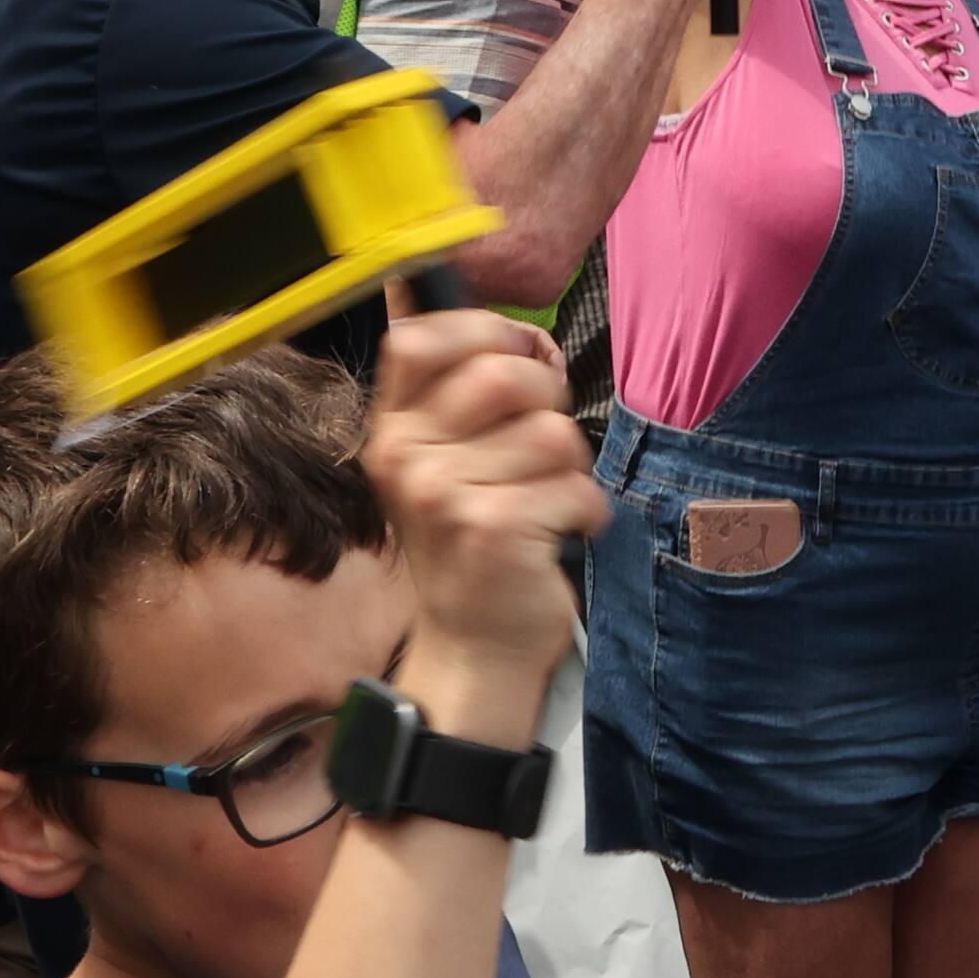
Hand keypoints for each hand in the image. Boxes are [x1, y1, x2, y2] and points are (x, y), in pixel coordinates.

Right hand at [364, 307, 605, 710]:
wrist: (472, 645)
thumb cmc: (471, 541)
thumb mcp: (442, 463)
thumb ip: (467, 395)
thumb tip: (532, 338)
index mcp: (391, 430)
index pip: (419, 338)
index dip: (485, 332)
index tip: (519, 358)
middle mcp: (406, 457)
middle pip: (502, 373)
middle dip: (548, 399)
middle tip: (546, 442)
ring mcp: (444, 494)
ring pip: (550, 431)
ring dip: (571, 465)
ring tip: (548, 496)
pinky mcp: (493, 530)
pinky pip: (575, 484)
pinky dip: (587, 508)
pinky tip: (562, 529)